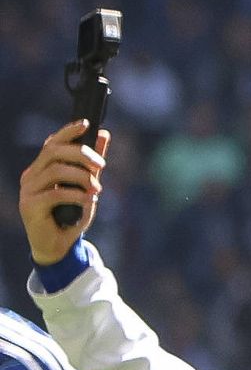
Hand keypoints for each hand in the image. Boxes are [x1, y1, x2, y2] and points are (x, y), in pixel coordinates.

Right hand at [22, 120, 104, 265]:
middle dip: (81, 154)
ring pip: (55, 170)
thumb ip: (92, 164)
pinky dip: (77, 195)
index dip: (67, 131)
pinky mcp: (30, 206)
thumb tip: (104, 134)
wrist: (58, 245)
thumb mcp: (86, 186)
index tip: (85, 124)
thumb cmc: (71, 215)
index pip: (52, 143)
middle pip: (53, 152)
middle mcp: (32, 176)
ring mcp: (28, 190)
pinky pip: (56, 193)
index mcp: (42, 169)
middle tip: (102, 166)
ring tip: (97, 190)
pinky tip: (89, 200)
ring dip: (82, 177)